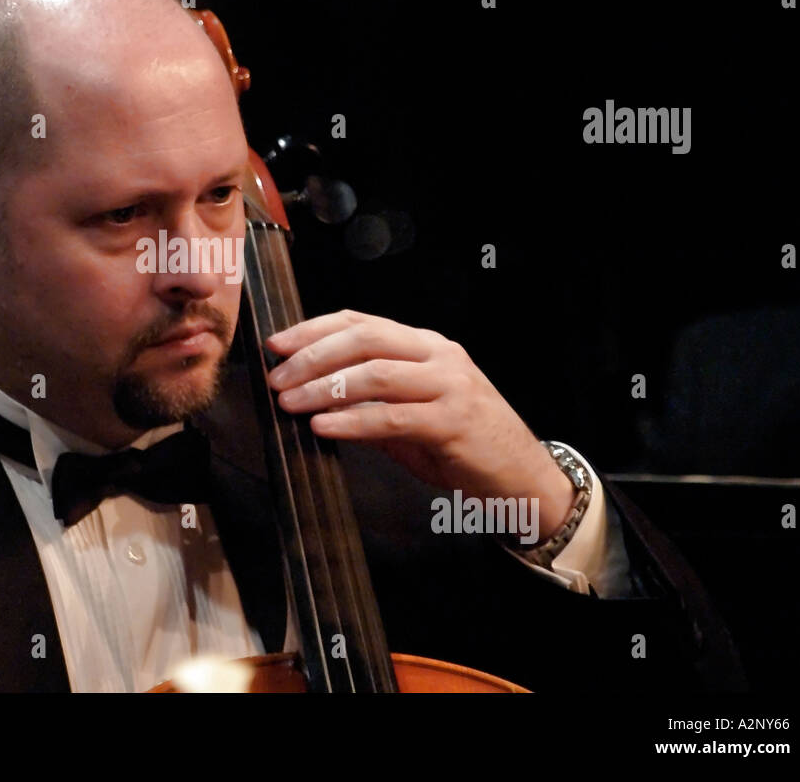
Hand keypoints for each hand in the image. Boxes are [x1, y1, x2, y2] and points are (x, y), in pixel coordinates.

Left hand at [265, 310, 573, 540]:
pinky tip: (324, 426)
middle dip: (312, 356)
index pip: (361, 322)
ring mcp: (449, 386)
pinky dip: (352, 421)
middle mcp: (438, 356)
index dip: (314, 329)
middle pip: (364, 339)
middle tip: (278, 378)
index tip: (277, 344)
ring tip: (291, 403)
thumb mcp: (410, 416)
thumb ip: (368, 403)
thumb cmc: (465, 444)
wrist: (522, 476)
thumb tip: (313, 399)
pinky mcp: (453, 421)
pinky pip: (392, 417)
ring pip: (375, 373)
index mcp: (426, 346)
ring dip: (325, 387)